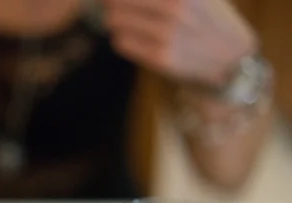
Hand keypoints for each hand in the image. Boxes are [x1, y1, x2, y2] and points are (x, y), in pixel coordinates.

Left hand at [103, 0, 257, 85]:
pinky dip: (122, 38)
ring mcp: (166, 34)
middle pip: (116, 1)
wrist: (231, 58)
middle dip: (111, 3)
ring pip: (115, 21)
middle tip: (114, 6)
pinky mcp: (160, 58)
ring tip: (127, 22)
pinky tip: (135, 38)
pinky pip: (121, 43)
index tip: (112, 1)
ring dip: (116, 21)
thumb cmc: (209, 19)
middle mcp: (174, 9)